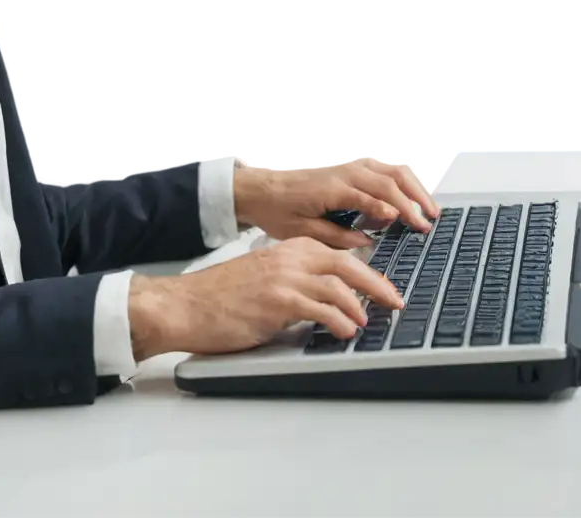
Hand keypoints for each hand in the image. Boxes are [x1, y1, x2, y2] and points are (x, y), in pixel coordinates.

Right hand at [129, 236, 404, 359]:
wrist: (185, 304)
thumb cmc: (219, 297)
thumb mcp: (261, 279)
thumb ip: (292, 283)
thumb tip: (322, 300)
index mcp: (286, 249)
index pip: (337, 254)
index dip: (365, 272)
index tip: (382, 288)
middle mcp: (289, 258)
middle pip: (347, 265)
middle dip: (376, 285)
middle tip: (395, 301)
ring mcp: (284, 277)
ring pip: (339, 285)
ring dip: (360, 305)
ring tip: (369, 321)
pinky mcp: (277, 300)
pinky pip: (321, 309)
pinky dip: (339, 320)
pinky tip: (345, 331)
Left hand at [233, 154, 439, 249]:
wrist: (260, 190)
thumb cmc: (277, 211)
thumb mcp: (302, 233)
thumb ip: (336, 237)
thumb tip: (366, 241)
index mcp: (334, 188)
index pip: (375, 197)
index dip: (398, 212)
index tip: (415, 227)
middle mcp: (343, 172)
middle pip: (390, 179)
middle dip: (413, 200)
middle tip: (428, 222)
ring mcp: (346, 167)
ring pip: (389, 170)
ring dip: (411, 188)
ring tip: (426, 210)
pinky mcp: (346, 168)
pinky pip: (379, 169)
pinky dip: (397, 182)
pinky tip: (404, 199)